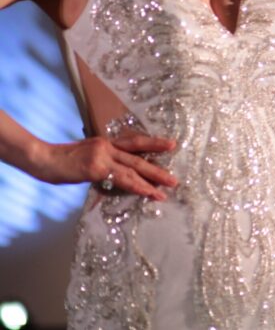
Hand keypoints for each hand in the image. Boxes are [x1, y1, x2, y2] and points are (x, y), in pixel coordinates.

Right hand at [37, 134, 176, 199]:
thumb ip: (102, 160)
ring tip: (167, 188)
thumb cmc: (60, 160)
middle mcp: (107, 146)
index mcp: (106, 142)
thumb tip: (114, 172)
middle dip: (158, 168)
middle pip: (139, 156)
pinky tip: (147, 192)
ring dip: (152, 180)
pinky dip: (136, 186)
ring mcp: (102, 156)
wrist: (41, 157)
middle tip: (175, 178)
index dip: (153, 143)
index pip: (134, 141)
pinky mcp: (96, 168)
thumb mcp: (85, 154)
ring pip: (134, 169)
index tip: (171, 145)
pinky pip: (121, 179)